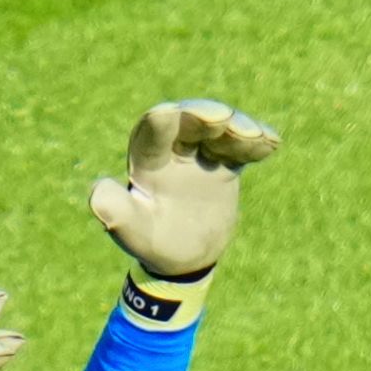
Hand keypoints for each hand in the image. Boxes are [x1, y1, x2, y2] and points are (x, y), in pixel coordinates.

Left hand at [89, 100, 281, 323]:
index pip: (151, 133)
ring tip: (253, 137)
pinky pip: (241, 150)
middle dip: (204, 116)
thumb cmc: (152, 243)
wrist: (184, 257)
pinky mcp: (226, 165)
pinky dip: (256, 144)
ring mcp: (202, 156)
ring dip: (237, 128)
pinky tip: (272, 143)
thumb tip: (98, 191)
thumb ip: (115, 210)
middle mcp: (174, 150)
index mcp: (146, 161)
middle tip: (223, 119)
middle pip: (189, 122)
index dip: (161, 122)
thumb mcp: (132, 231)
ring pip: (220, 131)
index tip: (172, 113)